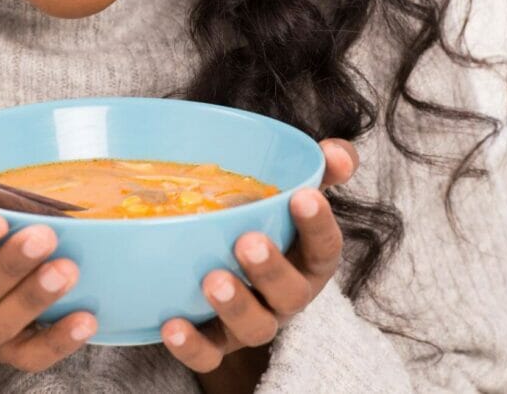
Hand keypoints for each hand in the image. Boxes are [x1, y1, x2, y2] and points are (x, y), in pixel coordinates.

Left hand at [159, 138, 357, 377]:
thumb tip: (334, 151)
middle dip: (271, 271)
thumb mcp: (295, 195)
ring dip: (235, 306)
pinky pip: (208, 355)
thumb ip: (319, 170)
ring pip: (255, 328)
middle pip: (291, 295)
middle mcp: (287, 297)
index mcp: (310, 261)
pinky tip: (171, 324)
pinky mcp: (216, 343)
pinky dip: (191, 346)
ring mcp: (252, 322)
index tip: (304, 195)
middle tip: (247, 242)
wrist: (233, 267)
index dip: (318, 225)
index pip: (326, 248)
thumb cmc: (269, 225)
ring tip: (212, 279)